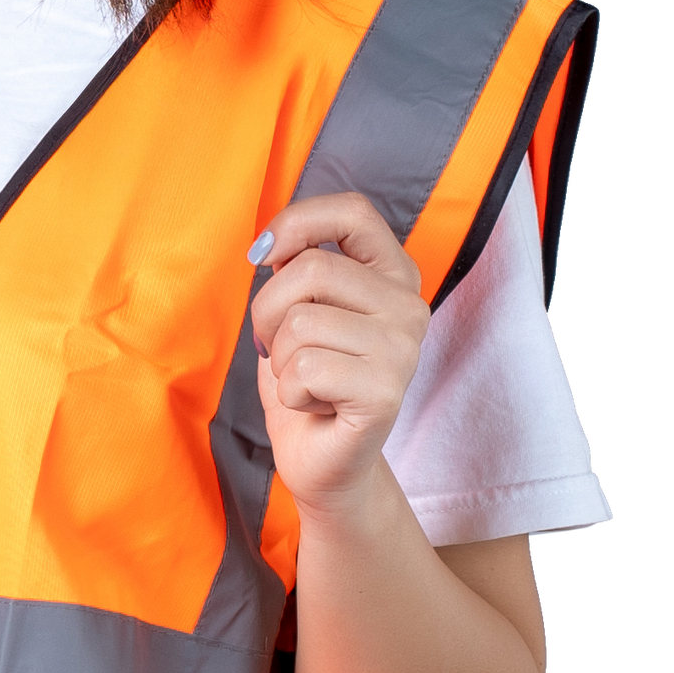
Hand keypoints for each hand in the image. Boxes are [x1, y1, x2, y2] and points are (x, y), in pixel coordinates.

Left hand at [248, 192, 429, 516]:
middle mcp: (409, 306)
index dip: (297, 222)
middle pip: (310, 269)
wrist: (325, 461)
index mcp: (393, 275)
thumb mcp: (299, 309)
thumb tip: (270, 246)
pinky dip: (288, 391)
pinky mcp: (386, 391)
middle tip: (276, 346)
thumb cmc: (309, 379)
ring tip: (303, 378)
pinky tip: (314, 403)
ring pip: (299, 322)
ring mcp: (404, 349)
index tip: (264, 255)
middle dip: (267, 310)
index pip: (353, 211)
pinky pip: (303, 368)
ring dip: (277, 357)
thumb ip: (298, 267)